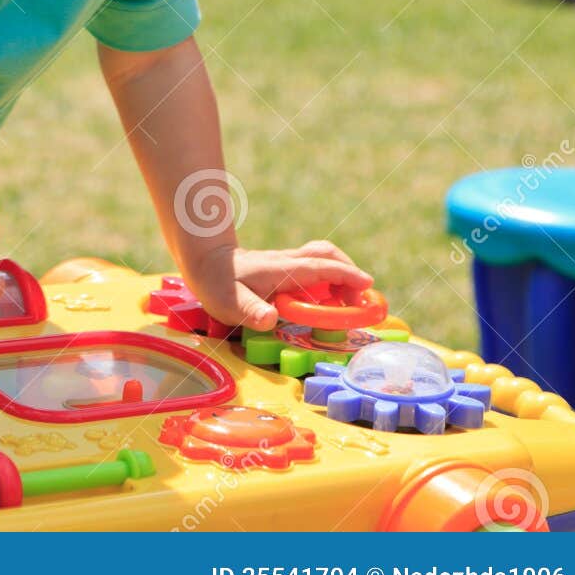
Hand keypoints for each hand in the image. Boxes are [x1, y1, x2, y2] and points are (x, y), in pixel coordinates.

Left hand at [182, 239, 373, 331]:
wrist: (206, 262)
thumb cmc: (218, 284)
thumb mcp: (230, 302)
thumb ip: (251, 310)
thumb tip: (270, 318)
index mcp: (283, 269)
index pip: (321, 267)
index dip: (346, 275)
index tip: (368, 284)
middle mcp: (290, 262)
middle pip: (327, 255)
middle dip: (349, 272)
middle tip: (361, 300)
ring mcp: (289, 264)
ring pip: (323, 258)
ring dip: (341, 274)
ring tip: (349, 302)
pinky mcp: (286, 270)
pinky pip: (316, 268)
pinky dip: (330, 278)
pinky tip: (328, 300)